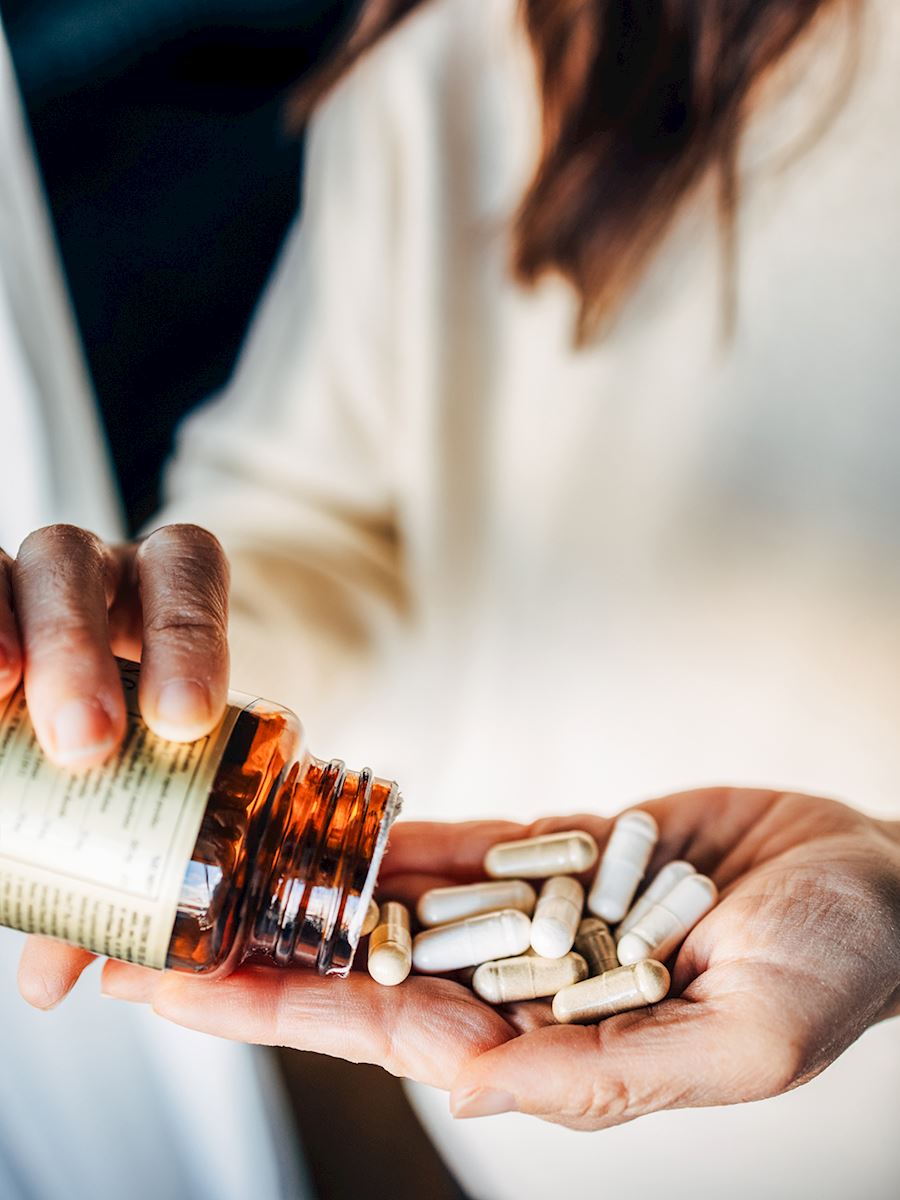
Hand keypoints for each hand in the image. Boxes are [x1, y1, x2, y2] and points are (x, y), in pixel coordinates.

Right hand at [7, 523, 230, 1007]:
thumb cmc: (122, 740)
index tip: (181, 725)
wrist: (81, 696)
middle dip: (79, 651)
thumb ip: (107, 865)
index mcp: (158, 596)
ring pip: (6, 567)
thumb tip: (52, 981)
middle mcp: (85, 575)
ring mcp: (17, 581)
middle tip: (83, 746)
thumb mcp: (137, 785)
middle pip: (79, 569)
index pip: (186, 573)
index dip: (189, 635)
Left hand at [89, 789, 899, 1127]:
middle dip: (253, 955)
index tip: (179, 991)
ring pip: (395, 901)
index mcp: (555, 1053)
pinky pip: (458, 842)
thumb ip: (608, 1075)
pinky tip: (318, 818)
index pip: (389, 1036)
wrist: (877, 877)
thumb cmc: (837, 968)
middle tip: (142, 934)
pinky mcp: (557, 851)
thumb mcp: (747, 1039)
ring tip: (209, 870)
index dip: (280, 1013)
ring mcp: (534, 915)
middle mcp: (525, 989)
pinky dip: (388, 832)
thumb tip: (467, 1087)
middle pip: (361, 971)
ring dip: (305, 888)